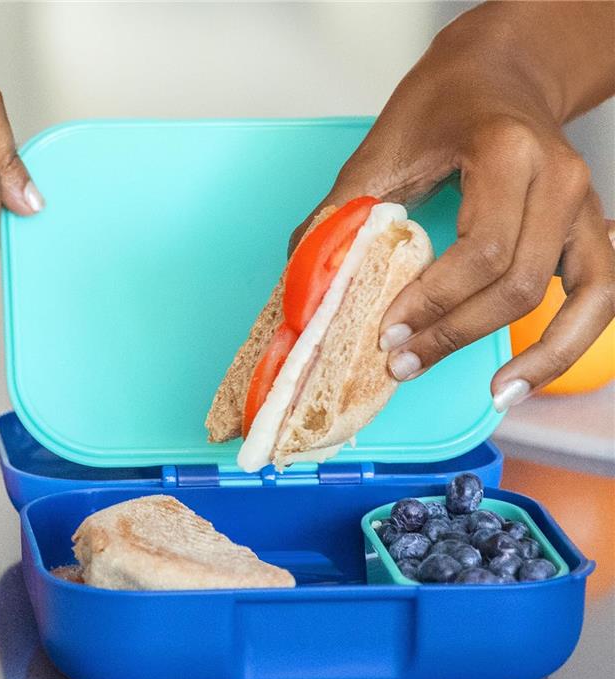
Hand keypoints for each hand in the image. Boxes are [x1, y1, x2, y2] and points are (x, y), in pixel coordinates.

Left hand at [290, 2, 614, 409]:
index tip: (386, 334)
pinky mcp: (588, 230)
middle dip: (454, 333)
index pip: (479, 251)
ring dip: (527, 355)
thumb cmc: (440, 104)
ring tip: (490, 393)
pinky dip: (568, 345)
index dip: (431, 304)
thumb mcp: (378, 151)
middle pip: (515, 284)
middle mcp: (559, 180)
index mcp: (508, 152)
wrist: (499, 74)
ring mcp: (584, 206)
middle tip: (402, 362)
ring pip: (569, 299)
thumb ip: (339, 217)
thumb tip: (303, 291)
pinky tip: (526, 378)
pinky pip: (597, 298)